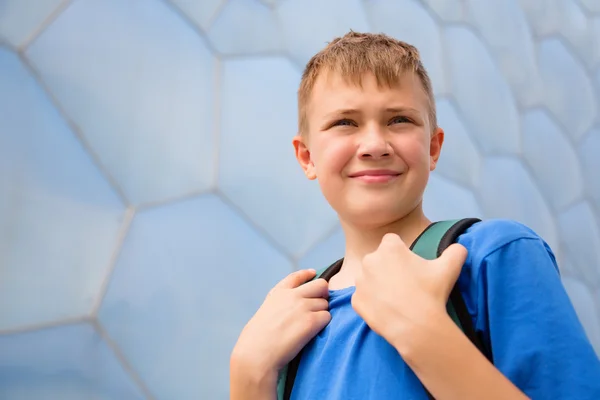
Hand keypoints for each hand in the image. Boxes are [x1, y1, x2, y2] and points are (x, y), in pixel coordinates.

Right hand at [231, 269, 330, 382]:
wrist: (256, 354)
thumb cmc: (257, 340)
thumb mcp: (265, 312)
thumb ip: (279, 305)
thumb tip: (292, 308)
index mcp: (278, 293)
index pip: (297, 276)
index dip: (307, 275)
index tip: (313, 273)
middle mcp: (292, 296)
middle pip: (321, 285)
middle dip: (322, 294)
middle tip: (318, 306)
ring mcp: (302, 307)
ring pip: (325, 303)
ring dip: (322, 313)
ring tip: (311, 326)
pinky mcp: (311, 321)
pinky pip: (327, 317)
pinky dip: (323, 325)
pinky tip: (314, 332)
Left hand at [351, 233, 467, 350]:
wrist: (416, 327)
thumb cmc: (431, 293)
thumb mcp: (449, 268)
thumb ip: (455, 252)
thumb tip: (459, 248)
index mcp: (389, 248)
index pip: (392, 241)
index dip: (401, 252)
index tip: (410, 266)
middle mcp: (369, 260)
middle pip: (378, 259)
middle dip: (388, 267)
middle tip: (404, 284)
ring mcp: (360, 282)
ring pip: (368, 278)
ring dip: (377, 284)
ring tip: (395, 298)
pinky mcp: (356, 301)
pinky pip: (362, 298)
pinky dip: (371, 303)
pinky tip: (386, 310)